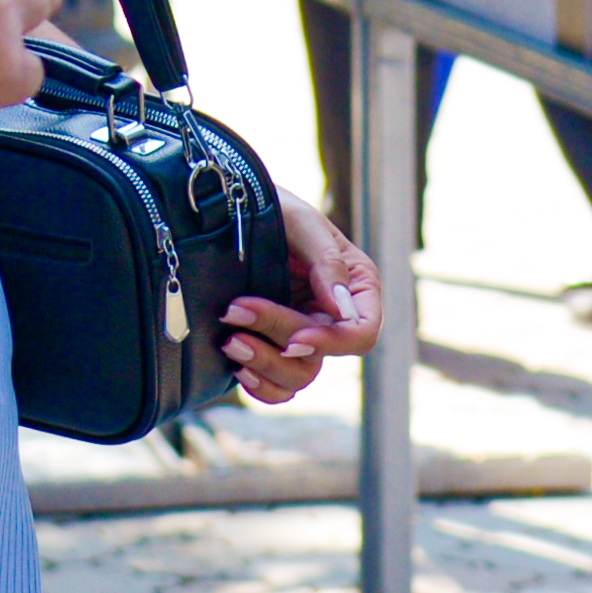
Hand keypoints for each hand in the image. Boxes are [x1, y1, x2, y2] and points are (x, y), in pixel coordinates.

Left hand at [222, 201, 380, 402]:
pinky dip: (259, 385)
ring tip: (230, 341)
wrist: (230, 207)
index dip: (332, 343)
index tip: (295, 340)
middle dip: (277, 338)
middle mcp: (332, 316)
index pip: (362, 333)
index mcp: (354, 286)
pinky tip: (236, 365)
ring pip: (298, 377)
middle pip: (320, 356)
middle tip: (235, 312)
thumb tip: (341, 306)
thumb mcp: (302, 222)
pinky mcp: (272, 347)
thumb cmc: (273, 206)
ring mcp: (302, 334)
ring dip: (263, 365)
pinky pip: (277, 387)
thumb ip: (327, 261)